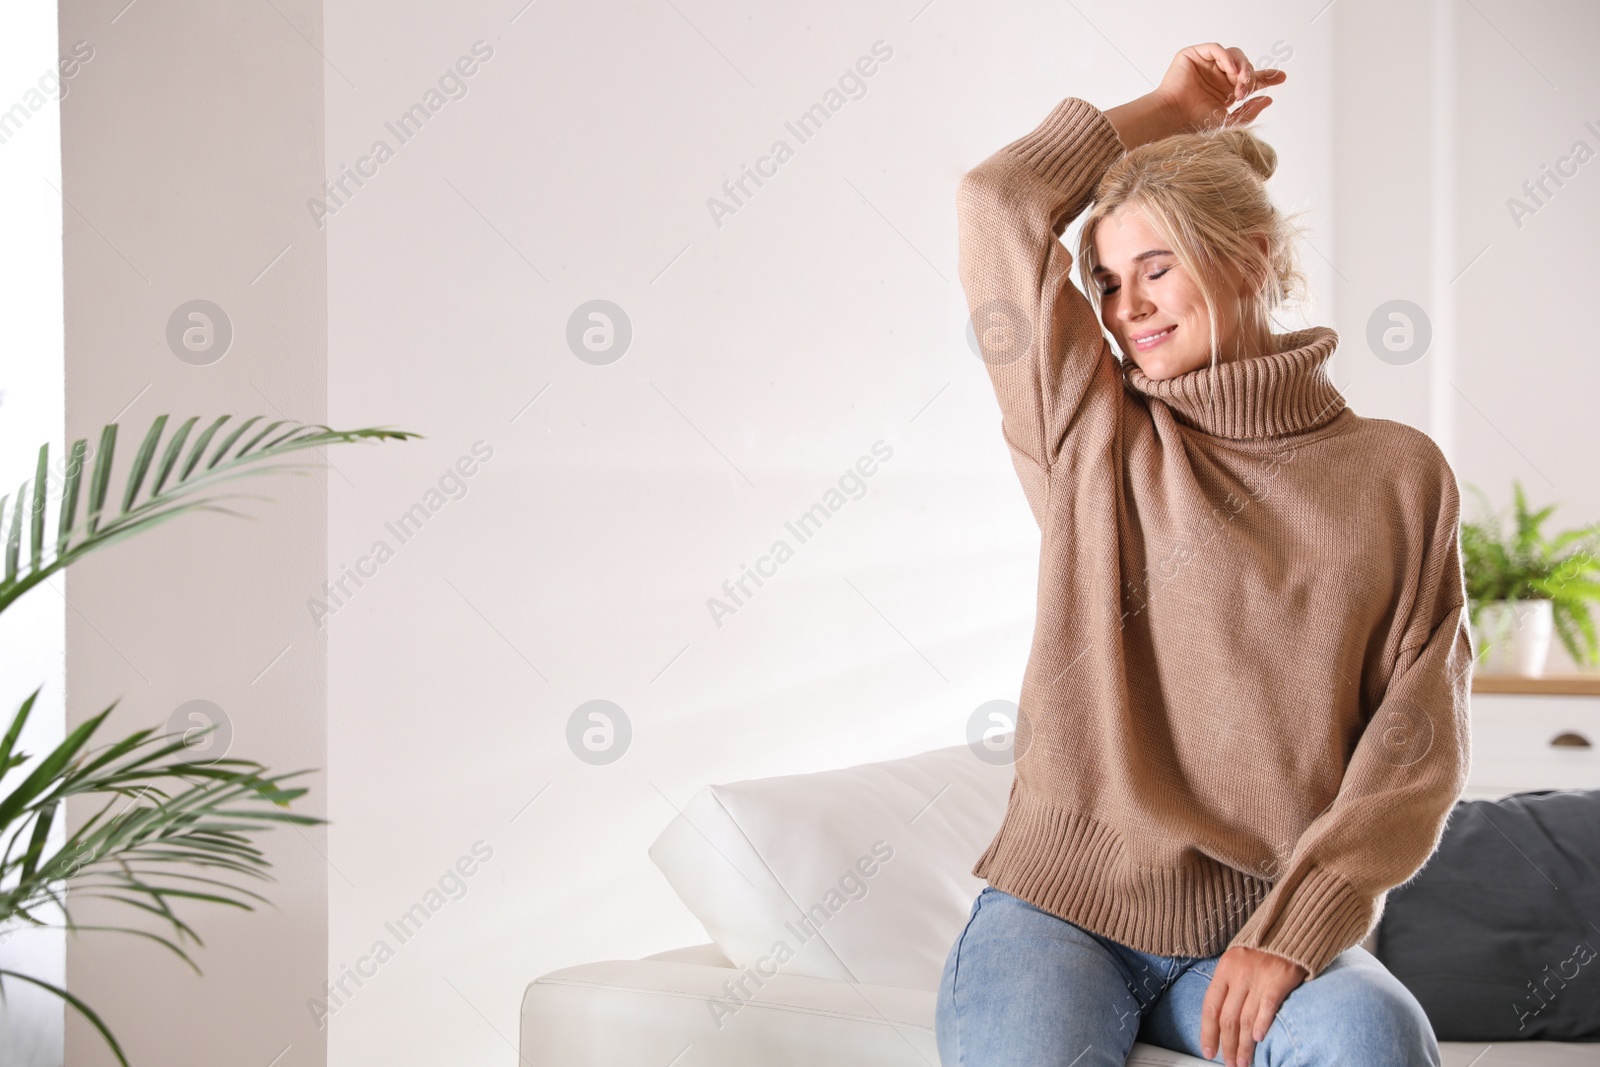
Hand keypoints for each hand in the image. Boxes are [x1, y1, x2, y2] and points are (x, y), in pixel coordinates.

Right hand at [1153, 42, 1284, 133]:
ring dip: (1240, 67)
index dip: (1266, 77)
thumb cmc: (1195, 123)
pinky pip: (1217, 48)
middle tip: (1246, 89)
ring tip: (1238, 82)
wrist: (1174, 116)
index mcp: (1225, 91)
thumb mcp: (1228, 121)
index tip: (1281, 77)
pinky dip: (1226, 57)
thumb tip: (1268, 99)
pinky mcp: (1193, 55)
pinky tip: (1229, 70)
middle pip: (1244, 66)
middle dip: (1250, 76)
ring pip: (1234, 55)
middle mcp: (1217, 76)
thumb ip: (1249, 112)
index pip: (1250, 79)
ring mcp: (1205, 65)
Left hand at [1199, 945, 1307, 1065]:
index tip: (1209, 1051)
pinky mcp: (1279, 978)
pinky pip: (1267, 1005)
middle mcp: (1238, 974)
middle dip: (1227, 1045)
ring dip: (1244, 1045)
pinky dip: (1262, 1024)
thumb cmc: (1264, 948)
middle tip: (1230, 1063)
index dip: (1208, 1032)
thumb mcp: (1238, 960)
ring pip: (1245, 1018)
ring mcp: (1258, 976)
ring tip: (1243, 1061)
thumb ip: (1230, 985)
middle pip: (1227, 1018)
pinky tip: (1258, 1038)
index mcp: (1224, 969)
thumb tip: (1220, 1018)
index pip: (1210, 1007)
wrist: (1290, 928)